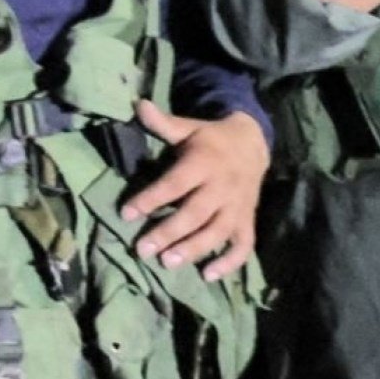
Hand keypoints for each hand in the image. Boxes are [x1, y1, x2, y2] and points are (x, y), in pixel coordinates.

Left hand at [119, 101, 266, 281]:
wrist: (253, 144)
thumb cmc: (209, 139)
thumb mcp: (187, 127)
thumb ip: (163, 123)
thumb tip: (136, 103)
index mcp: (204, 163)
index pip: (175, 184)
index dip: (151, 199)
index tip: (126, 213)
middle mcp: (222, 187)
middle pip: (195, 214)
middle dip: (169, 233)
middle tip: (142, 250)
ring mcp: (238, 207)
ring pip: (217, 233)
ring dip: (193, 250)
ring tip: (168, 263)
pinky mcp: (248, 221)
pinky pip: (243, 245)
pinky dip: (229, 262)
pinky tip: (208, 275)